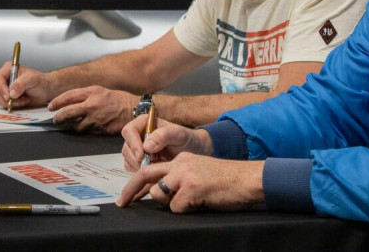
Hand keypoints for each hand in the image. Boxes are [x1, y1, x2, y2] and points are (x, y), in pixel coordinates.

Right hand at [0, 62, 53, 109]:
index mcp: (9, 69)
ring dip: (10, 102)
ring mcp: (5, 88)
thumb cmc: (40, 81)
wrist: (45, 90)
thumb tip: (11, 92)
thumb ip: (21, 84)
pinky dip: (12, 105)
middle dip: (5, 97)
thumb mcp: (32, 79)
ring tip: (22, 99)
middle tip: (17, 100)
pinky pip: (3, 104)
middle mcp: (5, 78)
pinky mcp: (7, 97)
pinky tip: (21, 101)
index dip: (1, 89)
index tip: (8, 96)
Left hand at [47, 86, 138, 133]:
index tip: (51, 106)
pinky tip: (84, 127)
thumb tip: (71, 101)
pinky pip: (87, 131)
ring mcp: (95, 119)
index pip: (69, 96)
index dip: (57, 102)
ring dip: (72, 125)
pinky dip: (84, 129)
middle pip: (68, 112)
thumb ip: (85, 95)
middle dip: (59, 116)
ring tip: (70, 124)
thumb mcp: (100, 91)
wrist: (133, 109)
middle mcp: (92, 105)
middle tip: (55, 119)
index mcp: (92, 92)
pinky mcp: (100, 129)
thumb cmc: (118, 99)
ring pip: (76, 125)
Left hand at [116, 153, 263, 211]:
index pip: (151, 169)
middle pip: (146, 175)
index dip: (136, 184)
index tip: (127, 196)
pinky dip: (186, 210)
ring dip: (171, 203)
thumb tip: (158, 194)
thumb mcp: (197, 173)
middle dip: (130, 190)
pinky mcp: (192, 187)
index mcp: (180, 159)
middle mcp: (180, 163)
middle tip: (122, 203)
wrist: (246, 179)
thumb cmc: (225, 181)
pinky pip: (176, 207)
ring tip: (192, 200)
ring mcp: (185, 174)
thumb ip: (178, 179)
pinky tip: (201, 203)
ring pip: (160, 193)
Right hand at [119, 116, 210, 171]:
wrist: (194, 152)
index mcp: (145, 123)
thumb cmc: (187, 140)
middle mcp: (138, 135)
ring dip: (139, 166)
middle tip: (151, 165)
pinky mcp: (139, 162)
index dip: (133, 144)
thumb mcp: (179, 135)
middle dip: (136, 158)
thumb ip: (164, 136)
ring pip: (128, 159)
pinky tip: (155, 171)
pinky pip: (132, 169)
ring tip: (156, 167)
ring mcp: (137, 149)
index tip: (142, 155)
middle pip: (127, 147)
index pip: (129, 131)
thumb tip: (146, 146)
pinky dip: (141, 172)